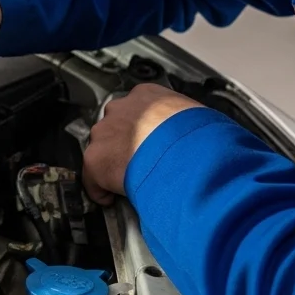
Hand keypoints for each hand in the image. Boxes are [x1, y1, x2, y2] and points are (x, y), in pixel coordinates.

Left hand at [83, 83, 203, 205]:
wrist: (187, 153)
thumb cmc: (201, 135)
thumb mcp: (198, 117)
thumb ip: (186, 122)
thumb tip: (197, 137)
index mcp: (146, 95)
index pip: (136, 109)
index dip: (141, 128)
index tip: (148, 141)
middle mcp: (120, 109)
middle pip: (113, 127)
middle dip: (123, 143)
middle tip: (138, 162)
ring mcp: (105, 133)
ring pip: (102, 150)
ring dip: (112, 164)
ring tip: (128, 181)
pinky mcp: (96, 159)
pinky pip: (92, 178)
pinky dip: (101, 190)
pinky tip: (111, 199)